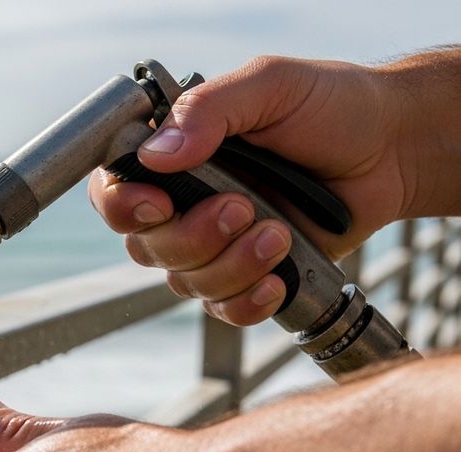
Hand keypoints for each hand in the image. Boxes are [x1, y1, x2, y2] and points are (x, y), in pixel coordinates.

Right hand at [89, 54, 414, 325]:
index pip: (112, 192)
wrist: (393, 150)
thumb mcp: (269, 86)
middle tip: (245, 208)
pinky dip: (247, 301)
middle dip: (195, 237)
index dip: (123, 207)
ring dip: (232, 265)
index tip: (162, 205)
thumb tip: (156, 154)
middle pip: (146, 247)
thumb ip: (208, 111)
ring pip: (185, 281)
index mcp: (173, 155)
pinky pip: (223, 310)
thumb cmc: (332, 106)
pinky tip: (276, 278)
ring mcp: (212, 245)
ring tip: (280, 233)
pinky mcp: (245, 277)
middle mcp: (182, 203)